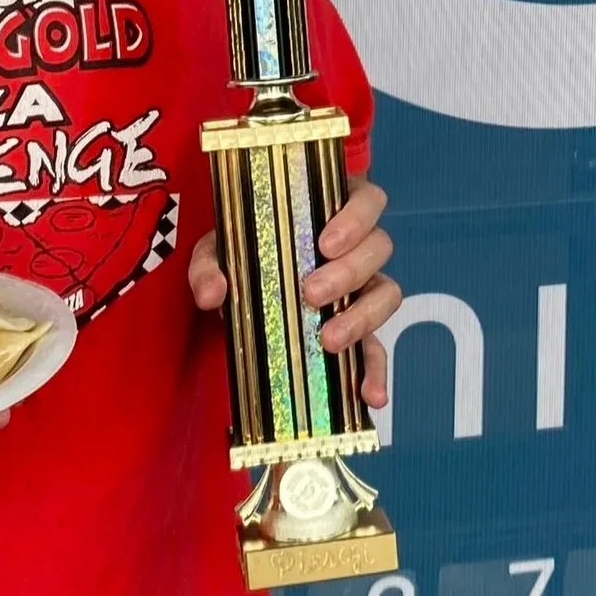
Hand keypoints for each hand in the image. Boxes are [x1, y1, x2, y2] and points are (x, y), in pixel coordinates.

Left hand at [189, 176, 401, 408]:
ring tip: (328, 339)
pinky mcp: (360, 329)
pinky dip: (376, 371)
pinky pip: (378, 347)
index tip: (325, 243)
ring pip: (387, 293)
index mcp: (330, 211)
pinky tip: (369, 394)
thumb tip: (213, 292)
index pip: (367, 200)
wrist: (242, 288)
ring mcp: (363, 288)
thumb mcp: (218, 251)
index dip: (356, 218)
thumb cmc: (241, 253)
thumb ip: (209, 265)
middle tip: (311, 293)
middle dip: (348, 271)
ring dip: (362, 316)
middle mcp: (357, 246)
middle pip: (379, 247)